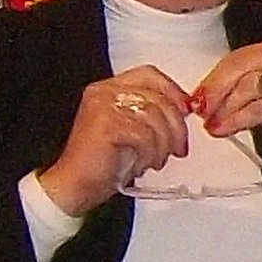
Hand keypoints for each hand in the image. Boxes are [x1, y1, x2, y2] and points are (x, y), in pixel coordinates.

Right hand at [37, 66, 198, 215]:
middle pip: (158, 96)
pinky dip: (151, 153)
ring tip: (157, 160)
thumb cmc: (104, 163)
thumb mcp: (134, 130)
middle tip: (178, 147)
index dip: (172, 91)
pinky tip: (144, 165)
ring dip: (164, 144)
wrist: (75, 186)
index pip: (150, 74)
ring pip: (155, 116)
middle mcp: (104, 91)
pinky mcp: (106, 124)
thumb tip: (183, 110)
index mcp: (108, 88)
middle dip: (176, 125)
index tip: (185, 112)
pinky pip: (145, 135)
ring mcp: (103, 105)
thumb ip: (152, 114)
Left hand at [194, 39, 261, 172]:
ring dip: (223, 109)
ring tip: (213, 124)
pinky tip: (225, 129)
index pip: (238, 57)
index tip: (198, 95)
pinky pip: (256, 107)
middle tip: (200, 110)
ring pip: (245, 87)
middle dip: (214, 91)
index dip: (213, 78)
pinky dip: (236, 120)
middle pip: (238, 67)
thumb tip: (207, 96)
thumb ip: (241, 88)